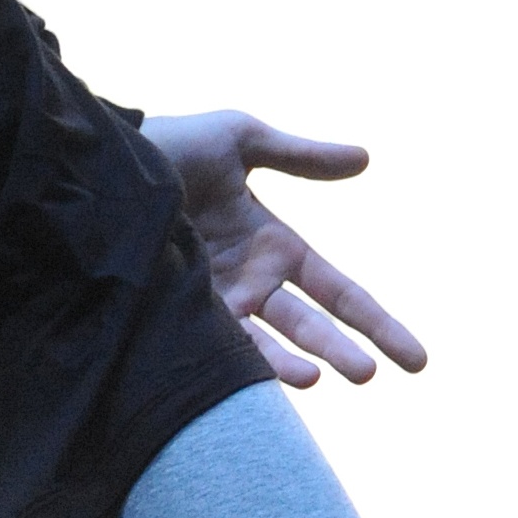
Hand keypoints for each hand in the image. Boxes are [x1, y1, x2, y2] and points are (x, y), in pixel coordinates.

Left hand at [139, 111, 427, 390]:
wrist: (100, 164)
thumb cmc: (170, 143)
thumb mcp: (241, 140)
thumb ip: (300, 155)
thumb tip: (365, 158)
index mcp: (272, 245)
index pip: (337, 291)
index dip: (376, 321)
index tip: (417, 360)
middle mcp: (249, 281)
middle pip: (310, 325)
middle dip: (341, 350)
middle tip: (369, 375)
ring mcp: (215, 300)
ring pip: (268, 342)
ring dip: (296, 361)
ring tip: (320, 377)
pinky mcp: (179, 309)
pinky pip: (221, 341)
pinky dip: (247, 359)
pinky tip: (270, 370)